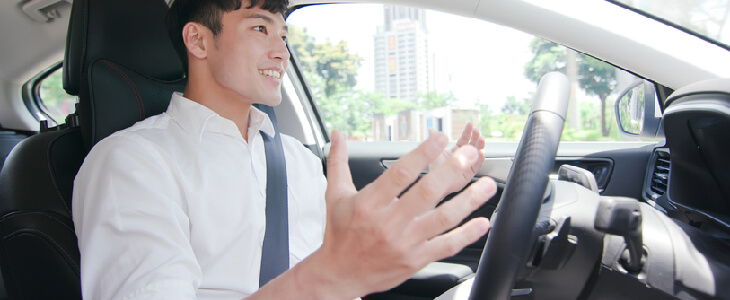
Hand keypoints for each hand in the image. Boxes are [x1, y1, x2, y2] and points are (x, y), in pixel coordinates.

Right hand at [301, 130, 496, 299]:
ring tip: (488, 185)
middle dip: (451, 171)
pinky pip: (446, 246)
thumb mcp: (335, 196)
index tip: (440, 138)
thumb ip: (339, 163)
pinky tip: (482, 222)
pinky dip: (467, 235)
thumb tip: (337, 134)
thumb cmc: (340, 234)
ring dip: (469, 200)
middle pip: (426, 193)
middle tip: (468, 154)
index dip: (423, 153)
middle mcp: (388, 223)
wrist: (339, 274)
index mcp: (369, 203)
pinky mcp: (415, 260)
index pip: (400, 173)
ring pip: (443, 219)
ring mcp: (405, 243)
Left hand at [429, 122, 485, 193]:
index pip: (465, 138)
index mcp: (457, 149)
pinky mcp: (470, 173)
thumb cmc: (435, 169)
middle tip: (477, 131)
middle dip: (475, 137)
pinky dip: (480, 159)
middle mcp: (464, 156)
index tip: (470, 124)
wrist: (434, 184)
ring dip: (480, 146)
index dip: (468, 131)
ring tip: (481, 139)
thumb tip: (431, 129)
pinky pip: (477, 165)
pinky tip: (481, 153)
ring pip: (477, 153)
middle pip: (473, 144)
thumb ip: (434, 141)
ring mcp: (468, 164)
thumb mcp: (434, 152)